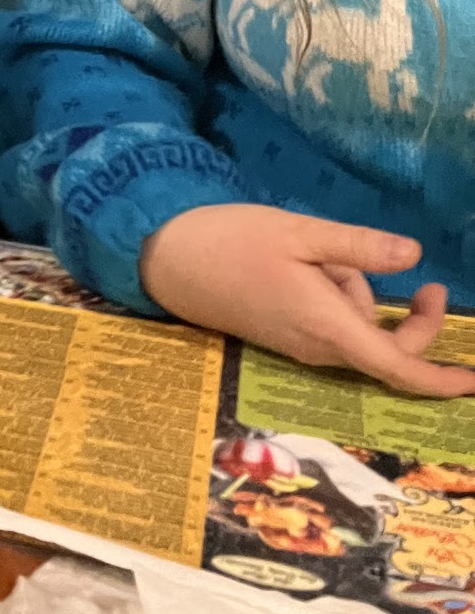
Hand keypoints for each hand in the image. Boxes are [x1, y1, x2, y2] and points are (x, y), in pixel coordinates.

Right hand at [141, 202, 474, 397]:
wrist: (168, 260)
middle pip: (386, 351)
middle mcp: (318, 348)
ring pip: (358, 332)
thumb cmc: (233, 241)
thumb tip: (412, 253)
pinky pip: (334, 326)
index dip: (440, 380)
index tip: (473, 380)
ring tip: (319, 255)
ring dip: (360, 296)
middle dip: (412, 320)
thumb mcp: (300, 233)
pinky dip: (339, 299)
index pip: (396, 367)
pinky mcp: (287, 337)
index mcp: (327, 326)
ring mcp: (301, 346)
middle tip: (424, 281)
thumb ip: (358, 247)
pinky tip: (308, 267)